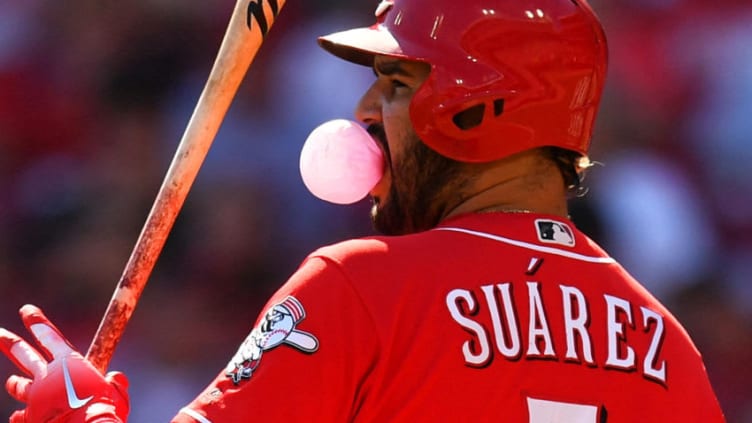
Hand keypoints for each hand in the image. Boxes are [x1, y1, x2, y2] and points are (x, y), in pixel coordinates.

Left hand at [0, 305, 128, 422]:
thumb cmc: (104, 410)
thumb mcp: (118, 393)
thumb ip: (116, 384)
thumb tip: (117, 379)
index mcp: (70, 364)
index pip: (50, 337)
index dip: (37, 322)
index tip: (26, 310)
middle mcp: (48, 377)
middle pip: (23, 354)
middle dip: (9, 342)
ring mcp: (35, 398)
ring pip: (18, 385)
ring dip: (16, 383)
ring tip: (12, 381)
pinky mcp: (30, 418)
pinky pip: (20, 415)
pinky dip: (21, 415)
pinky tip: (19, 417)